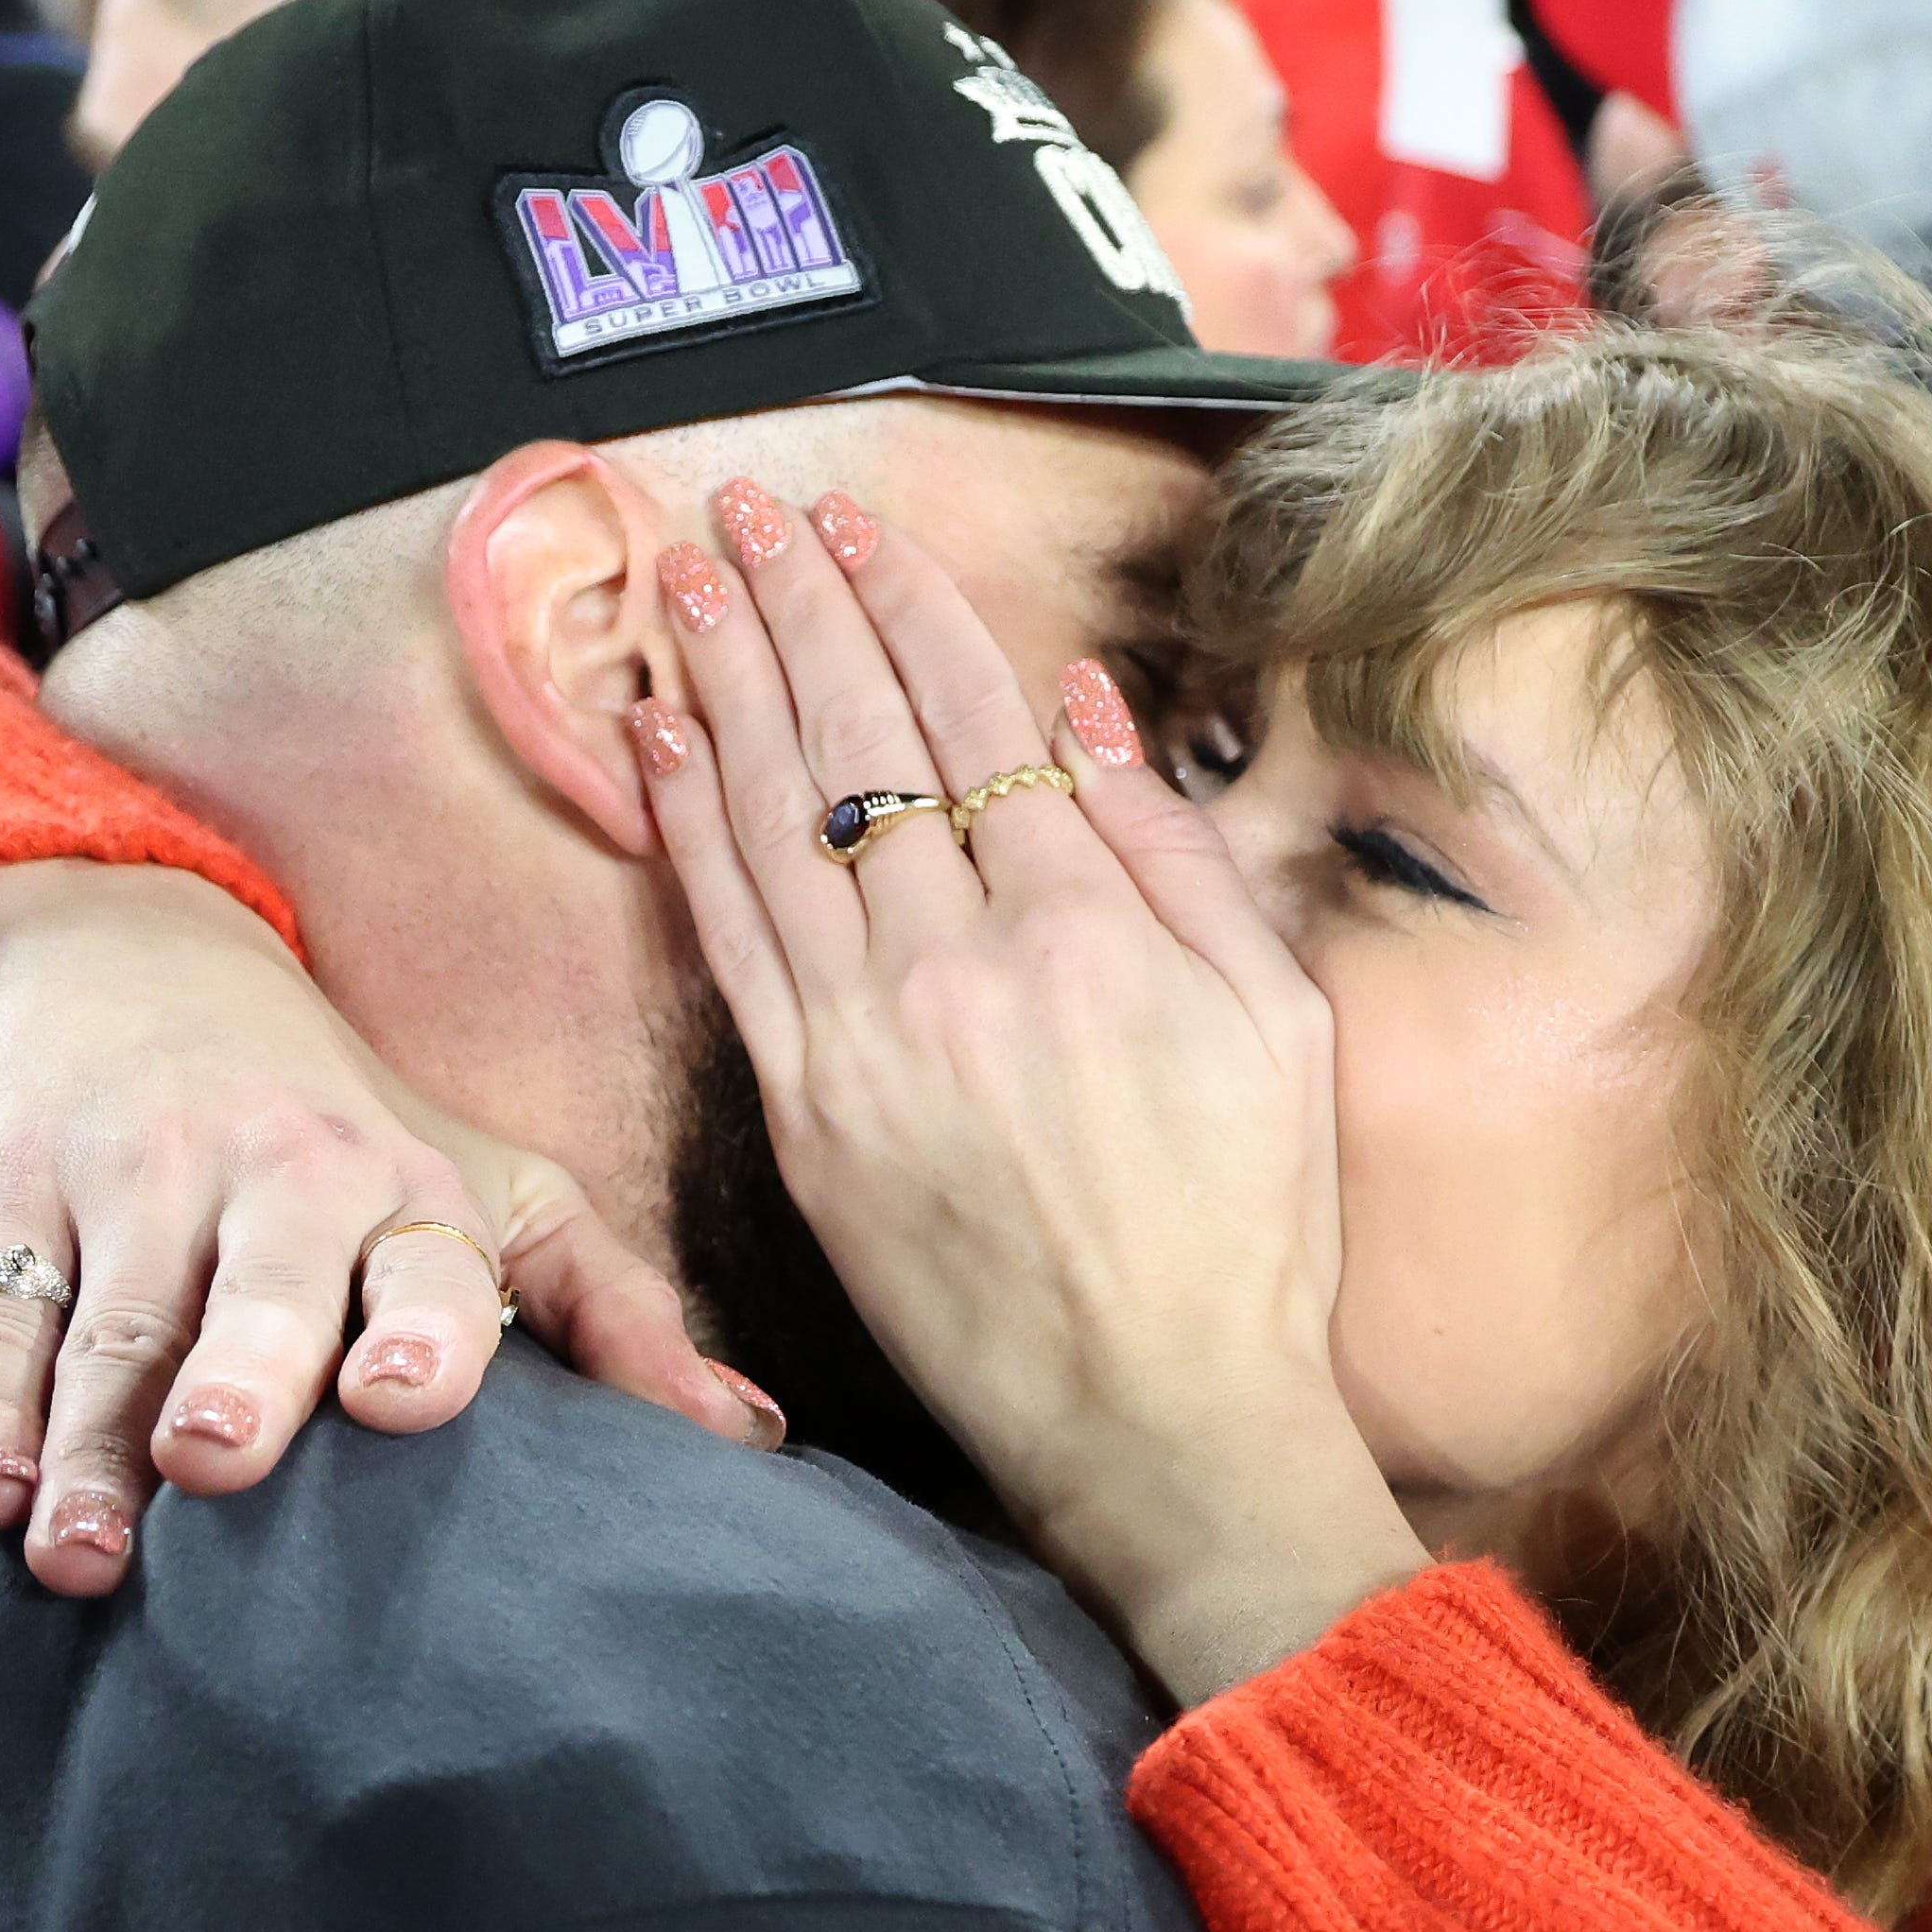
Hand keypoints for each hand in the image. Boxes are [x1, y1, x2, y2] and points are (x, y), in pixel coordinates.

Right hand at [0, 863, 777, 1595]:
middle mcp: (269, 1179)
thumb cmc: (345, 1112)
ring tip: (84, 1549)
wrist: (126, 942)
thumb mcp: (494, 1185)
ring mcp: (131, 1188)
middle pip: (256, 1287)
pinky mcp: (9, 1203)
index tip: (405, 1398)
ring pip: (111, 1328)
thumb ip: (614, 1312)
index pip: (421, 1257)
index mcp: (400, 1185)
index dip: (419, 1326)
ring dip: (94, 1445)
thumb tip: (757, 1440)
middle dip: (243, 1368)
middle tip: (218, 1457)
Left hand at [634, 481, 1425, 1702]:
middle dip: (796, 609)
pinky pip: (729, 939)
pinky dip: (687, 828)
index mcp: (1088, 928)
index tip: (859, 526)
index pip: (972, 717)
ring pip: (775, 821)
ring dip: (723, 686)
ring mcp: (869, 1041)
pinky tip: (658, 741)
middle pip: (857, 743)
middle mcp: (963, 965)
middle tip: (744, 511)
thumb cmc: (1246, 1231)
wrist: (1158, 1419)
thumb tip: (1085, 705)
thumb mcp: (1273, 1020)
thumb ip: (1174, 851)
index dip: (904, 604)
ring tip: (683, 584)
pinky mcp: (807, 1116)